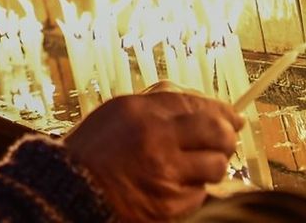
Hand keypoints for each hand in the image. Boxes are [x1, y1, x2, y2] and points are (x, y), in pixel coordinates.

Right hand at [64, 92, 243, 221]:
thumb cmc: (96, 150)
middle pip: (217, 133)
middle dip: (226, 138)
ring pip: (216, 167)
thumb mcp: (118, 113)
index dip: (221, 111)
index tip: (233, 117)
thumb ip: (156, 104)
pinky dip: (192, 190)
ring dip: (211, 166)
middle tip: (224, 143)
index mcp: (140, 112)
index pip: (195, 104)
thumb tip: (200, 101)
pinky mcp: (170, 204)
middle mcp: (155, 139)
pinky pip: (200, 194)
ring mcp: (165, 173)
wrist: (73, 189)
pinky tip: (173, 186)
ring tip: (192, 167)